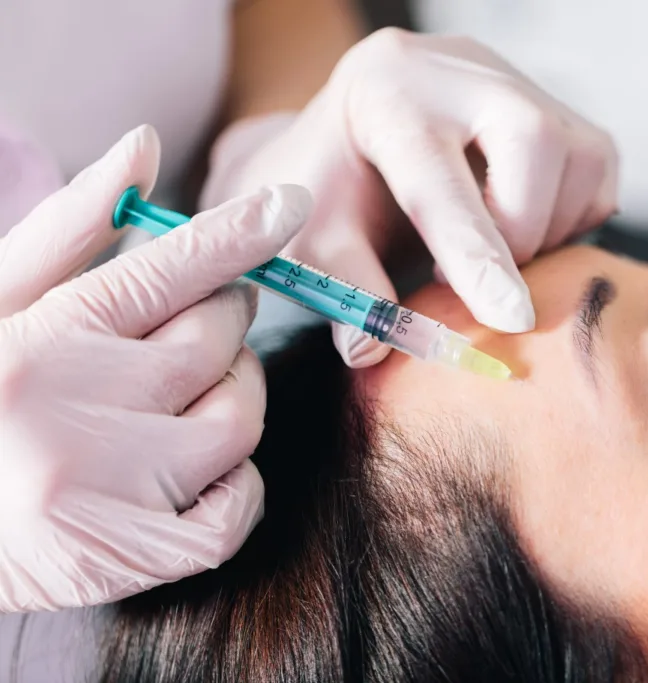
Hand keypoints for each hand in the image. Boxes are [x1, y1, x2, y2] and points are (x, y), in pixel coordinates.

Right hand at [0, 126, 311, 611]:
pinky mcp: (134, 555)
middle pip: (216, 341)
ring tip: (188, 397)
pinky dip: (238, 486)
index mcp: (45, 336)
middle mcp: (76, 407)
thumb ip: (74, 227)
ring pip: (237, 420)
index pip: (166, 270)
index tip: (287, 205)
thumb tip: (144, 146)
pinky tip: (198, 470)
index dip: (237, 233)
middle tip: (204, 325)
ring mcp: (107, 487)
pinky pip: (238, 510)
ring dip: (234, 398)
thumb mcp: (0, 299)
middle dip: (226, 322)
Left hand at [201, 28, 618, 366]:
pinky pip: (597, 169)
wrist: (353, 140)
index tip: (510, 318)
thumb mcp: (314, 244)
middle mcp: (454, 68)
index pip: (441, 177)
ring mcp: (511, 77)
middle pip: (533, 138)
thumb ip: (346, 293)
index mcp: (384, 94)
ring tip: (494, 251)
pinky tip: (521, 227)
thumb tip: (370, 346)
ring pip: (581, 156)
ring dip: (550, 229)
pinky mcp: (552, 101)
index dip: (477, 254)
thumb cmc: (332, 192)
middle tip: (483, 280)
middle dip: (523, 229)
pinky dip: (571, 217)